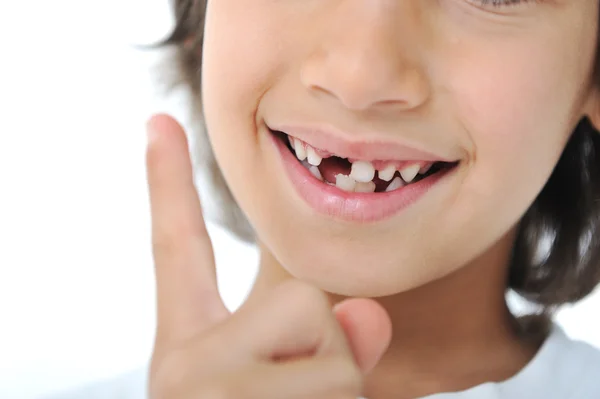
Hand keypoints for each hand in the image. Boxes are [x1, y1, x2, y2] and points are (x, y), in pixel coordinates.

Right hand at [145, 114, 391, 398]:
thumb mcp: (286, 389)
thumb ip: (329, 343)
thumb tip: (369, 314)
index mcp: (191, 349)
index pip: (178, 251)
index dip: (169, 185)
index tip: (160, 122)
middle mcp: (186, 363)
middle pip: (301, 299)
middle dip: (324, 350)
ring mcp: (207, 383)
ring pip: (334, 343)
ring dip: (339, 389)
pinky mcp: (233, 397)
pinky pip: (345, 380)